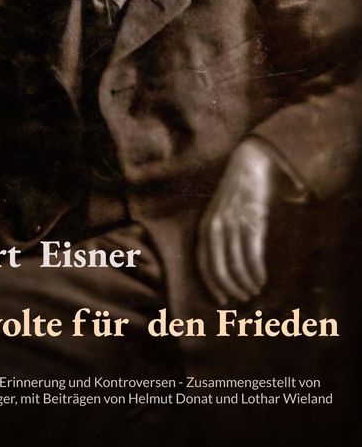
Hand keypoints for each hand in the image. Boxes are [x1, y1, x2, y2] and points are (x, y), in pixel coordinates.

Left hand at [197, 139, 288, 304]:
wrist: (250, 164)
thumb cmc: (236, 192)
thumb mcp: (220, 213)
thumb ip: (219, 235)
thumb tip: (225, 264)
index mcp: (205, 227)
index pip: (203, 263)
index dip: (212, 285)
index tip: (222, 300)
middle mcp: (215, 228)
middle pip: (219, 269)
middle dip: (231, 288)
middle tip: (242, 298)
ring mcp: (233, 225)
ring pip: (237, 265)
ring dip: (247, 282)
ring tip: (254, 289)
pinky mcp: (251, 221)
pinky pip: (252, 255)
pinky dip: (257, 272)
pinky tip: (262, 278)